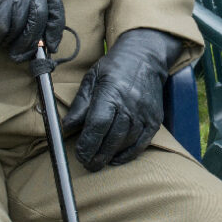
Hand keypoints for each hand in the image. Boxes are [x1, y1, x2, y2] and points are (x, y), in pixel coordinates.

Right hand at [0, 0, 64, 61]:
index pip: (55, 5)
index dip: (55, 29)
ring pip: (19, 25)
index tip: (52, 46)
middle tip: (20, 55)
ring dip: (7, 40)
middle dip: (30, 42)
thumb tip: (41, 43)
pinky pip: (1, 27)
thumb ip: (28, 12)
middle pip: (38, 19)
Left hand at [62, 28, 183, 170]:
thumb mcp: (92, 78)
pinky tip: (117, 158)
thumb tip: (67, 127)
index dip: (87, 143)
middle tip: (87, 164)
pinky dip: (129, 154)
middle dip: (97, 155)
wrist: (146, 57)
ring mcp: (144, 113)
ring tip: (99, 162)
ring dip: (111, 156)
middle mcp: (130, 104)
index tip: (79, 154)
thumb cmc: (115, 67)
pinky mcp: (154, 118)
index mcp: (112, 92)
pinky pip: (142, 143)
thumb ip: (80, 104)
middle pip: (112, 138)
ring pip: (126, 142)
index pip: (98, 124)